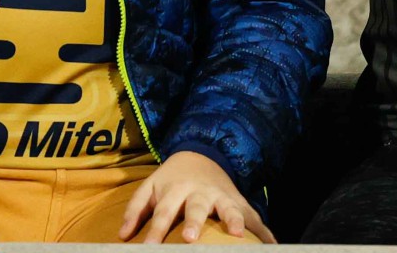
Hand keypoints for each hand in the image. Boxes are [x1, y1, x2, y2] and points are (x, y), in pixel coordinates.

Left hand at [118, 151, 272, 243]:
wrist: (203, 153)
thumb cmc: (172, 178)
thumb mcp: (150, 186)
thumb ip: (136, 209)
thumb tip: (122, 235)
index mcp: (175, 189)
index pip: (163, 213)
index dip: (156, 232)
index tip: (148, 249)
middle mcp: (199, 192)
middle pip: (196, 208)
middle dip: (194, 223)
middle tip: (191, 239)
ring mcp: (222, 196)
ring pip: (229, 209)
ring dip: (232, 221)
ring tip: (237, 235)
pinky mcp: (239, 201)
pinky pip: (254, 216)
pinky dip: (264, 231)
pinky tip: (274, 245)